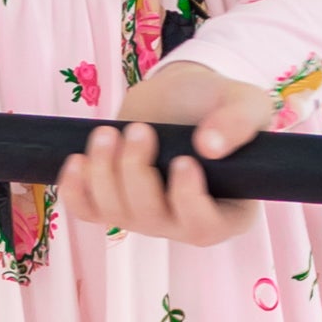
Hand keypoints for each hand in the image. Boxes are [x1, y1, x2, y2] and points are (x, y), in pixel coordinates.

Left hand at [54, 59, 272, 246]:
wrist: (179, 93)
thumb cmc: (218, 102)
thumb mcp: (245, 102)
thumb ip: (240, 121)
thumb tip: (210, 147)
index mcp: (228, 209)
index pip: (206, 227)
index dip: (189, 201)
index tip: (182, 161)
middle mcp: (186, 221)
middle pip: (154, 219)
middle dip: (137, 173)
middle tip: (139, 130)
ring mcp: (148, 216)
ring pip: (117, 215)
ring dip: (105, 173)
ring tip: (107, 133)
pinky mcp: (115, 202)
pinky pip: (89, 211)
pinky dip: (76, 191)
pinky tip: (77, 161)